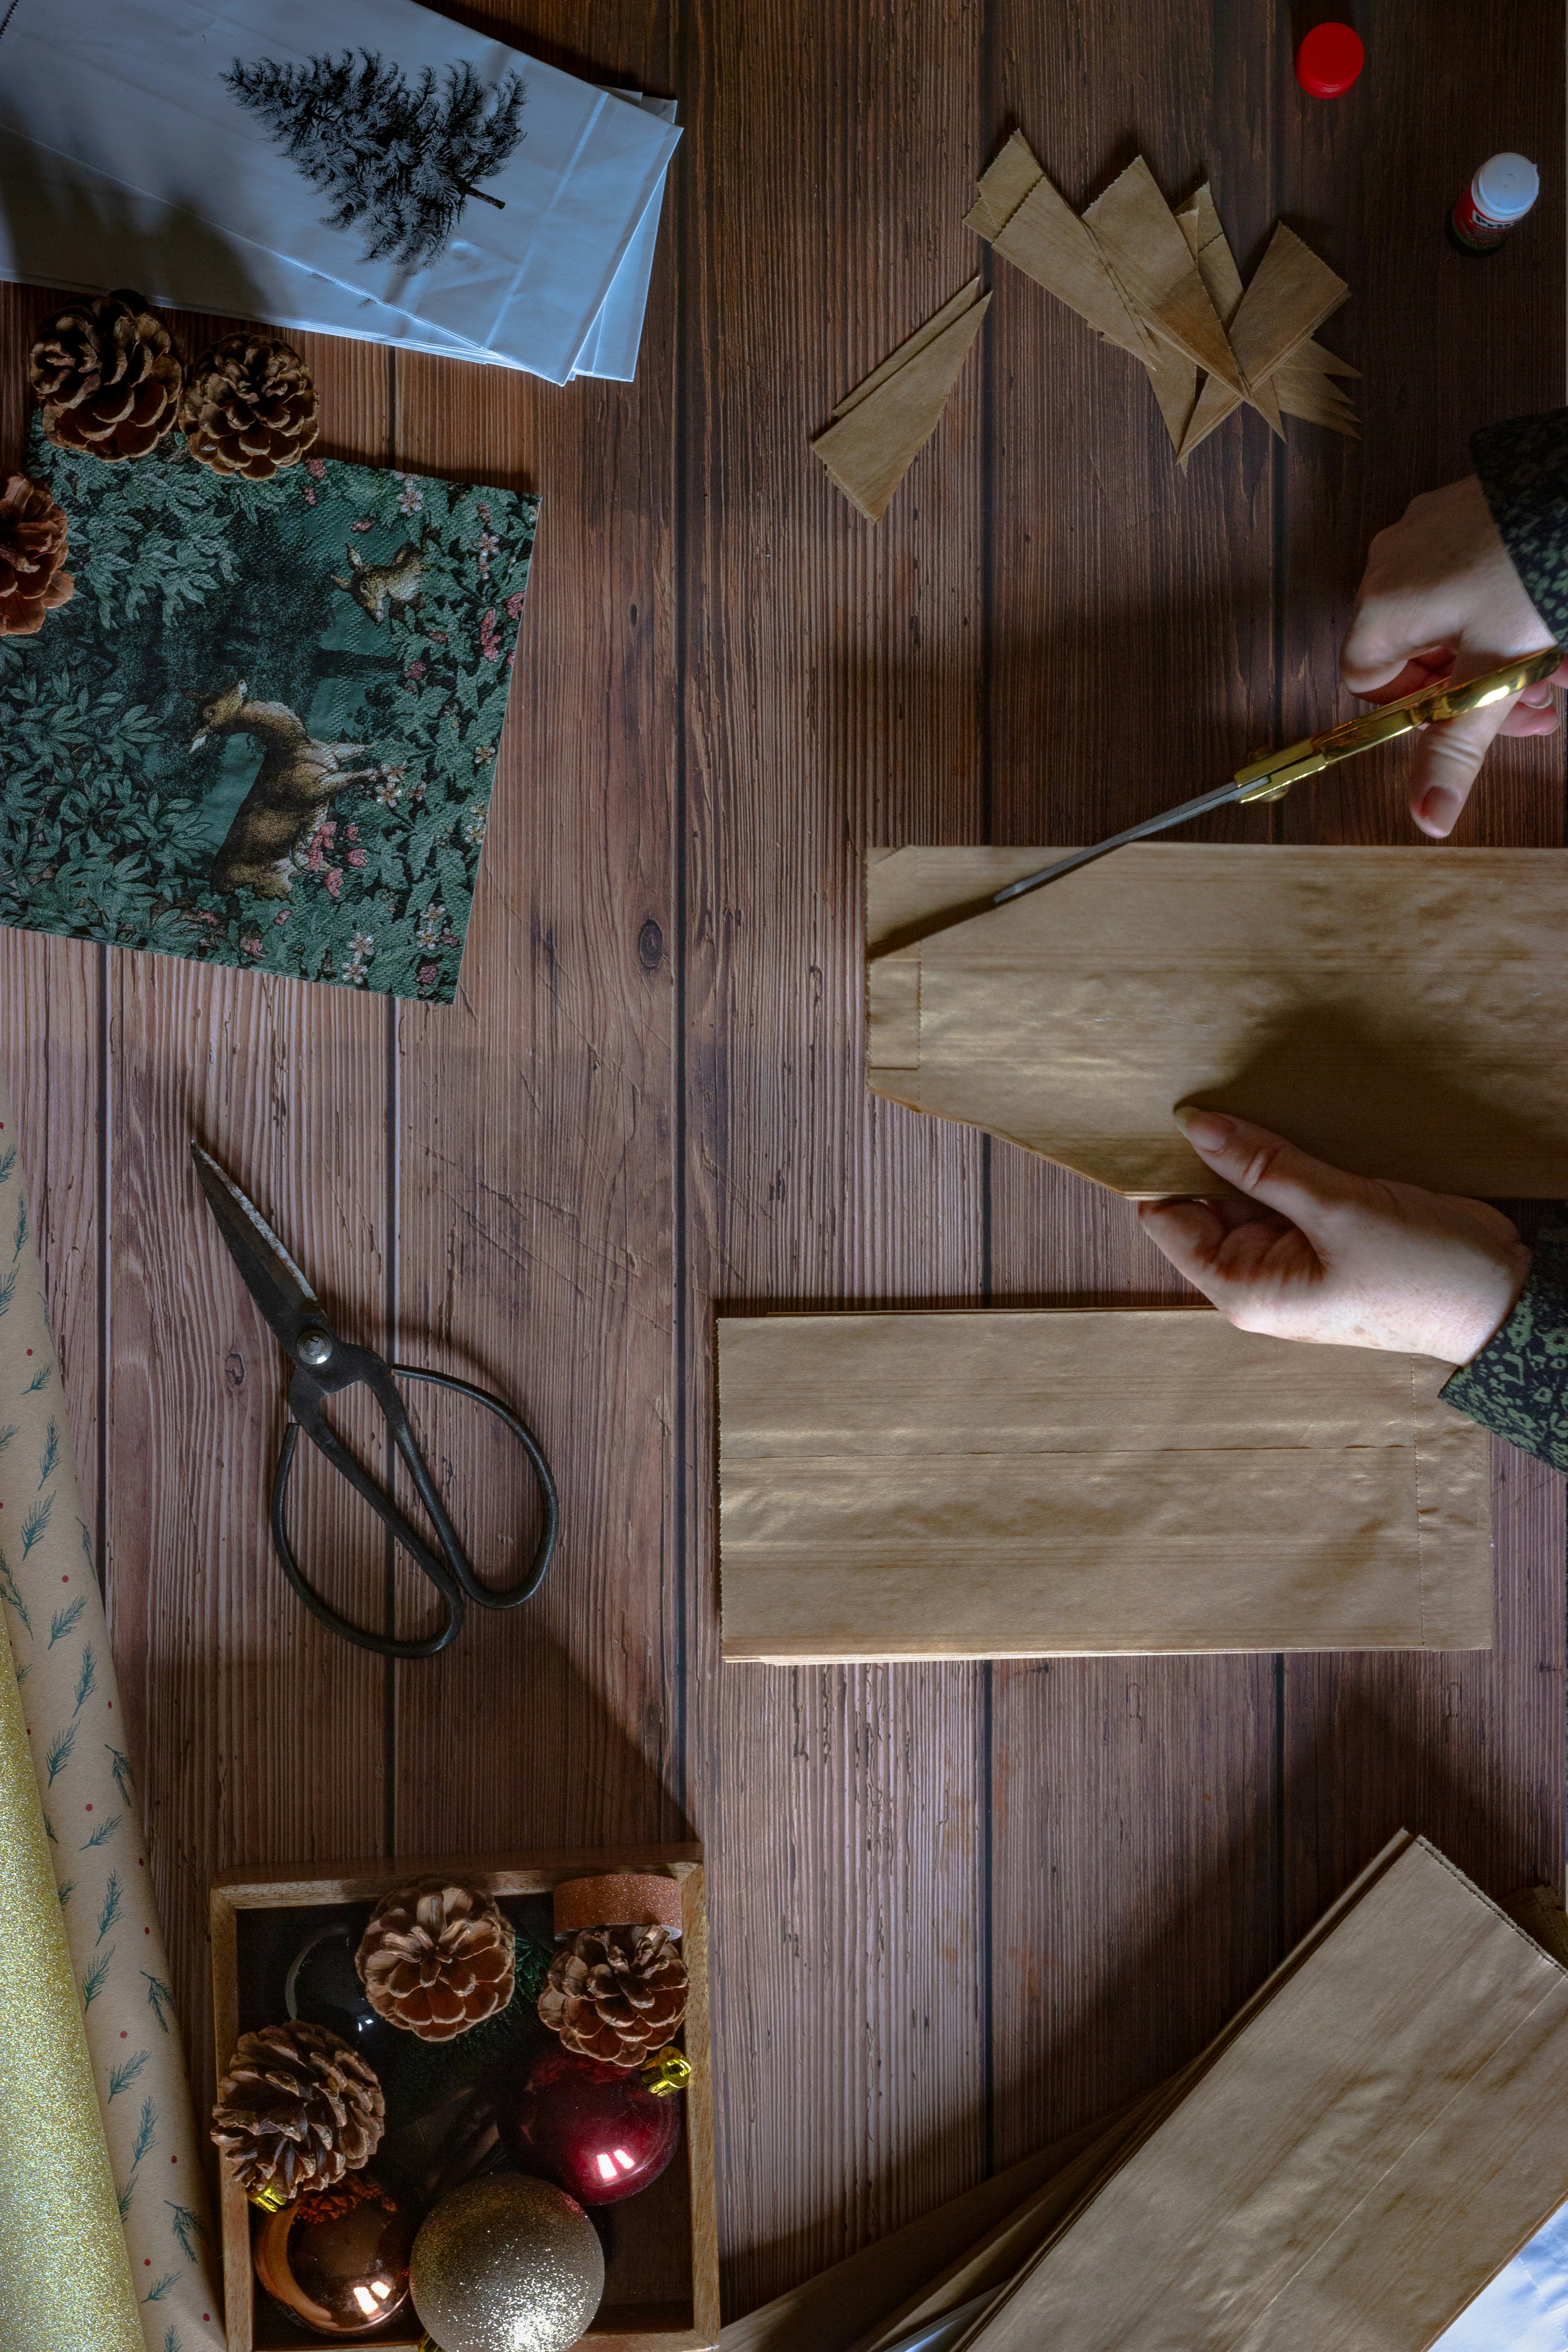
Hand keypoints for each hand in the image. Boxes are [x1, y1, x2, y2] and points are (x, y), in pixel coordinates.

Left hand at [1137, 1109, 1530, 1362]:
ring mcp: (1294, 1252)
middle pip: (1206, 1200)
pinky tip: (1290, 1115)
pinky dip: (1289, 1155)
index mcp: (1244, 1287)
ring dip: (1255, 1148)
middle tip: (1213, 1085)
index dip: (1164, 1169)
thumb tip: (1195, 1125)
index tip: (1167, 1111)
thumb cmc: (1421, 1274)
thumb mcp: (1338, 1210)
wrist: (1501, 1292)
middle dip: (1212, 1152)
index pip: (1169, 1221)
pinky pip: (1290, 1186)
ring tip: (1252, 1092)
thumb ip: (1263, 1167)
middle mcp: (1259, 1274)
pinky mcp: (1328, 1230)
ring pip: (1250, 1187)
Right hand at [1340, 474, 1564, 839]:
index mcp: (1381, 609)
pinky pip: (1465, 573)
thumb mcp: (1495, 671)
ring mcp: (1423, 530)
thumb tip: (1426, 817)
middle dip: (1476, 684)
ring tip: (1555, 658)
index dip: (1419, 706)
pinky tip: (1544, 609)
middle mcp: (1388, 565)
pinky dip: (1499, 601)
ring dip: (1496, 647)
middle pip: (1414, 651)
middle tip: (1532, 697)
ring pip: (1447, 614)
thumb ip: (1457, 745)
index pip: (1367, 681)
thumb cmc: (1531, 569)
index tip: (1469, 708)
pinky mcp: (1461, 506)